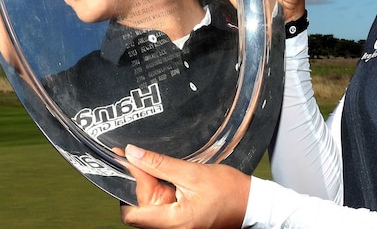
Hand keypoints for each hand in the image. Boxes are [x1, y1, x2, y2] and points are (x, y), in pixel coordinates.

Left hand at [120, 145, 250, 228]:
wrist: (251, 203)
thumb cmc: (229, 191)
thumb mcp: (192, 173)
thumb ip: (159, 164)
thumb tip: (133, 155)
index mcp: (173, 223)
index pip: (132, 213)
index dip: (126, 186)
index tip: (125, 162)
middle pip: (140, 207)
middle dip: (142, 183)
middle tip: (143, 158)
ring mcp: (175, 228)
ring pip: (150, 207)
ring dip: (153, 186)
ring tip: (164, 169)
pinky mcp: (180, 223)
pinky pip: (162, 207)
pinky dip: (162, 191)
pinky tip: (171, 179)